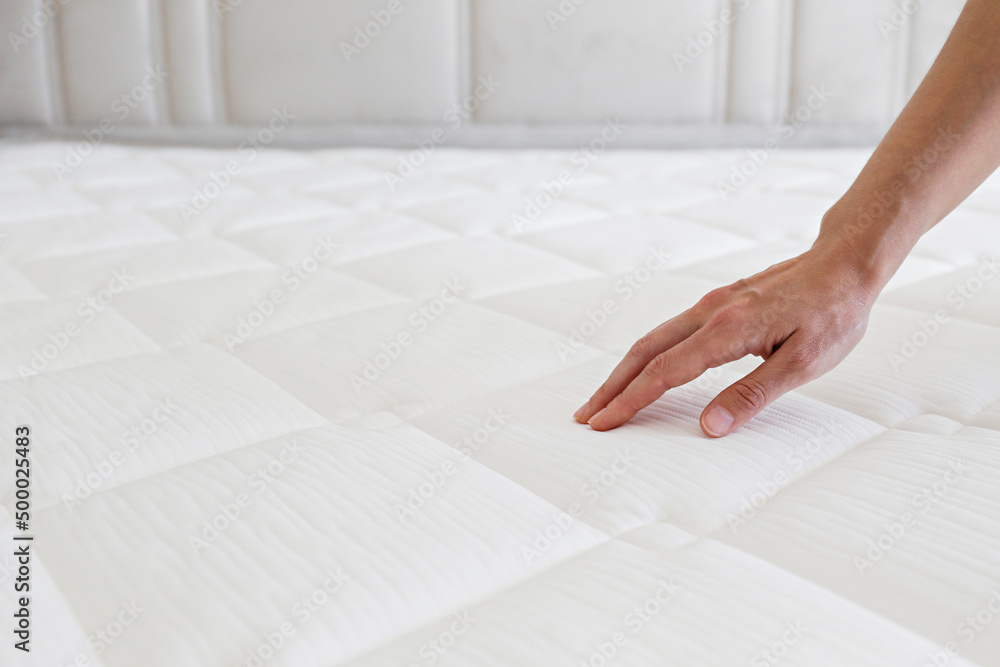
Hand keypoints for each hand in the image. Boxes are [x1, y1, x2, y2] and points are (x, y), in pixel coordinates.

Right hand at [573, 240, 877, 436]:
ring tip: (605, 398)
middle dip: (612, 387)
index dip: (631, 401)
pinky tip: (644, 368)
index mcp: (727, 330)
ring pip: (653, 339)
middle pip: (644, 351)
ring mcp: (711, 304)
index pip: (665, 372)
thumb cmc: (833, 313)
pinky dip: (646, 354)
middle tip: (586, 416)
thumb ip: (753, 395)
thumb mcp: (804, 363)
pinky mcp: (718, 303)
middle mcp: (710, 313)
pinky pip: (670, 330)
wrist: (845, 263)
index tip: (605, 424)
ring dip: (624, 370)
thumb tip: (710, 426)